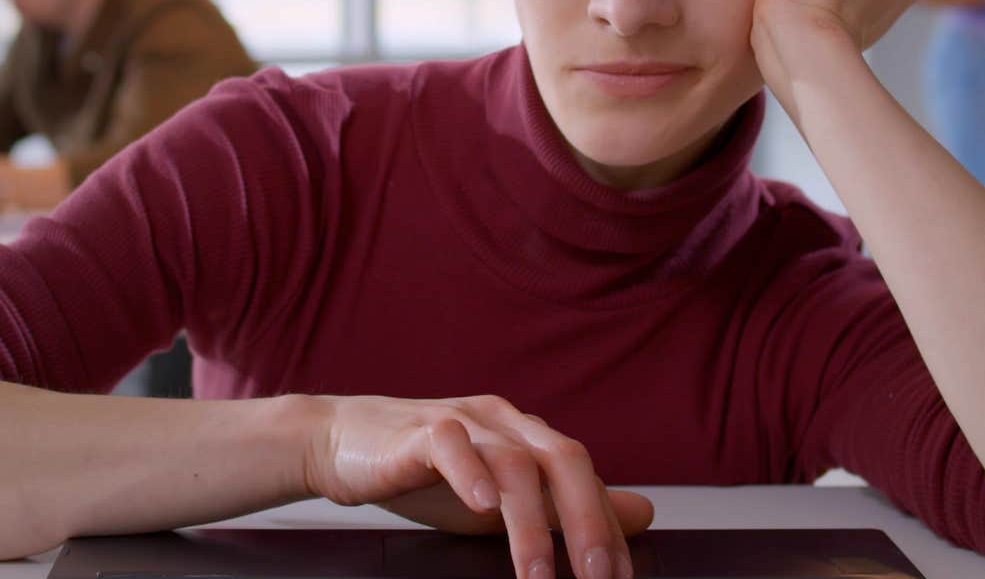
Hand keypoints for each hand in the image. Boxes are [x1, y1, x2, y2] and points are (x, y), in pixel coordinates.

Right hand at [304, 394, 650, 578]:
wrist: (340, 442)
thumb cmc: (422, 474)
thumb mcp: (503, 499)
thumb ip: (565, 506)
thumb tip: (644, 514)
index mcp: (527, 435)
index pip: (584, 478)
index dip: (608, 527)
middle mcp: (504, 421)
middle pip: (564, 460)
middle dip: (588, 522)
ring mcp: (462, 421)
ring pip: (513, 463)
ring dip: (531, 524)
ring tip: (537, 577)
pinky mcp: (418, 431)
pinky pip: (452, 444)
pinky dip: (471, 473)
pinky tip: (482, 507)